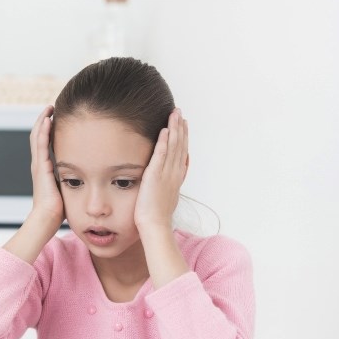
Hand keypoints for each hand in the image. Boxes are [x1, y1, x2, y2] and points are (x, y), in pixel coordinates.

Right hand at [27, 105, 63, 231]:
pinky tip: (48, 119)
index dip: (49, 130)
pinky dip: (43, 130)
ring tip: (50, 108)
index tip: (57, 119)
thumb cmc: (58, 211)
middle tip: (52, 108)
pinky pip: (40, 143)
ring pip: (37, 136)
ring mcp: (38, 164)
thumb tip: (88, 179)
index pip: (45, 144)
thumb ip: (74, 182)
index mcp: (44, 169)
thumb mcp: (68, 191)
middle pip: (38, 136)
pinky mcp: (40, 166)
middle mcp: (39, 164)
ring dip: (43, 120)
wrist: (47, 219)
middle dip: (45, 121)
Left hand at [135, 108, 188, 233]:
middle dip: (180, 128)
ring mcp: (166, 173)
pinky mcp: (156, 175)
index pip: (181, 153)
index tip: (184, 126)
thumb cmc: (156, 215)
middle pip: (180, 146)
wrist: (154, 225)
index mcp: (176, 177)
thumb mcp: (165, 197)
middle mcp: (174, 173)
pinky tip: (165, 130)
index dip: (183, 138)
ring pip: (173, 146)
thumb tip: (167, 180)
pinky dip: (164, 141)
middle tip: (180, 113)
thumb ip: (166, 185)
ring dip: (174, 129)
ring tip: (175, 114)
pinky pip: (161, 154)